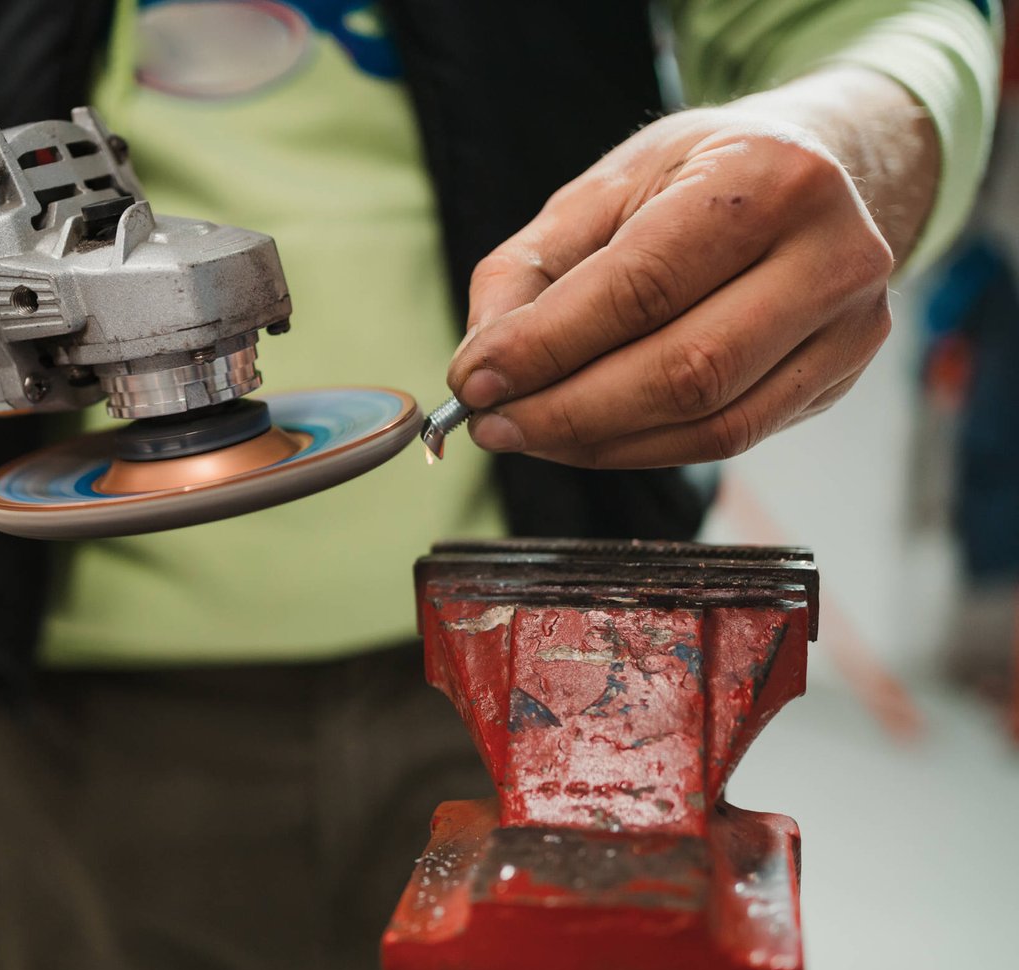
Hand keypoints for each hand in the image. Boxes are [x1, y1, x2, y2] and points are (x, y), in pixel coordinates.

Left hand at [446, 68, 937, 466]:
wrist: (827, 167)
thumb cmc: (701, 176)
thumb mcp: (606, 187)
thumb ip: (528, 270)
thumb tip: (480, 365)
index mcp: (766, 176)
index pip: (640, 287)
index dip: (546, 347)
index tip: (472, 382)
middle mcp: (829, 251)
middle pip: (682, 369)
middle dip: (565, 411)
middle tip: (491, 425)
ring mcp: (852, 323)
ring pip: (709, 421)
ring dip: (598, 441)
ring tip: (527, 432)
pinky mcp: (843, 377)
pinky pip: (730, 437)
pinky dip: (643, 448)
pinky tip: (588, 437)